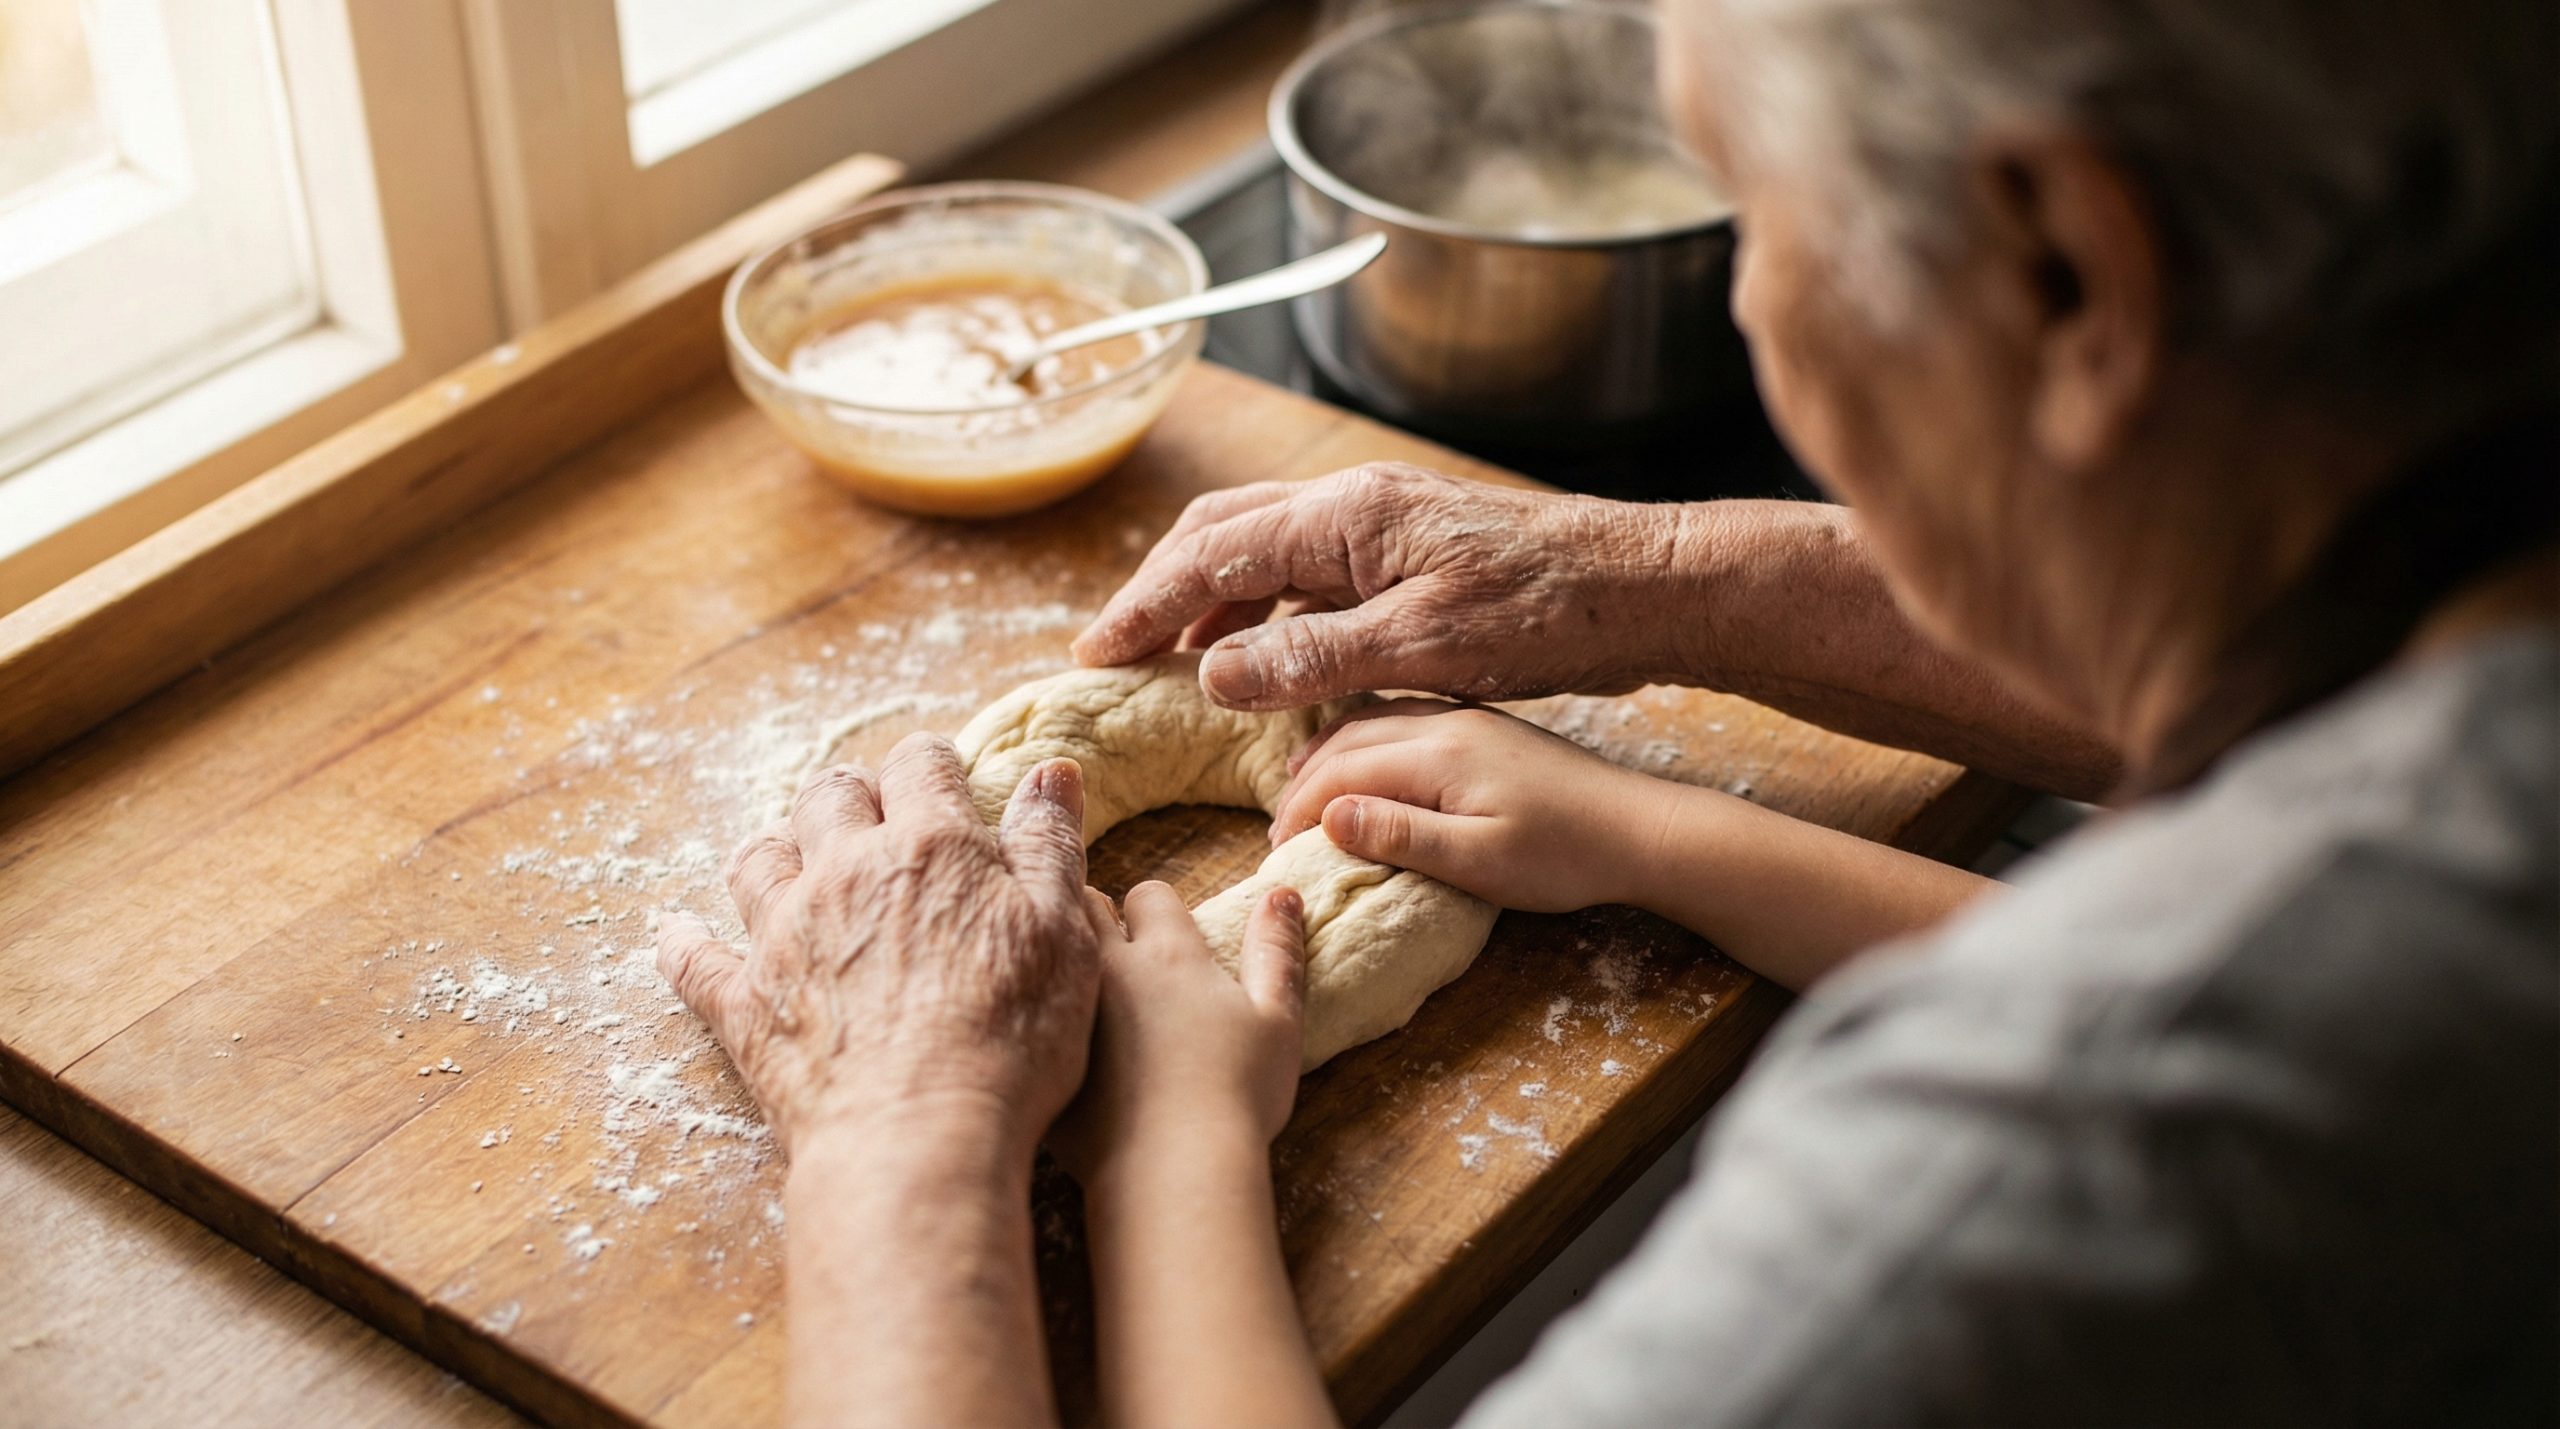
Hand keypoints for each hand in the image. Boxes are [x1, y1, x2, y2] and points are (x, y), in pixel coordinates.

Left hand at [655, 734, 1097, 1158]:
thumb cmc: (1009, 1037)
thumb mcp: (1063, 931)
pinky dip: (682, 940)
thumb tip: (1050, 768)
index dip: (932, 764)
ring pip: (758, 858)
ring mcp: (783, 936)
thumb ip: (1049, 843)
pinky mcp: (744, 1005)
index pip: (920, 766)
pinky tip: (673, 929)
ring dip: (777, 846)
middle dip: (851, 792)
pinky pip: (693, 960)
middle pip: (829, 796)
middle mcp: (845, 872)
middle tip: (873, 813)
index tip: (944, 779)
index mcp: (929, 847)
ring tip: (795, 857)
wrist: (916, 1136)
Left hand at [1049, 882, 1308, 1182]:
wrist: (1173, 1171)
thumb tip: (1282, 892)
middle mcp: (1108, 971)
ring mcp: (1069, 1015)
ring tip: (1087, 993)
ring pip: (1052, 962)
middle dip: (1097, 917)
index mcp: (1168, 954)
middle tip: (1117, 952)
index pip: (1149, 894)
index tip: (1165, 933)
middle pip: (1085, 908)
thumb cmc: (1238, 1095)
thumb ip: (1276, 950)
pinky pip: (1031, 1025)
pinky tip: (1058, 1052)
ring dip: (1066, 963)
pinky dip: (1042, 1027)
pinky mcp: (1044, 1061)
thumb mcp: (1278, 1019)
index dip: (1158, 910)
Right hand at [1071, 463, 1693, 709]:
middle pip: (1222, 534)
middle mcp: (1353, 504)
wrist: (1642, 588)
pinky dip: (1265, 609)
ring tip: (1174, 656)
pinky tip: (1264, 655)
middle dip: (1160, 588)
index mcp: (1345, 515)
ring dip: (1210, 599)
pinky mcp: (1410, 551)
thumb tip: (1210, 673)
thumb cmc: (1546, 612)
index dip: (1145, 605)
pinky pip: (1309, 571)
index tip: (1095, 651)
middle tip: (1114, 646)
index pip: (1211, 556)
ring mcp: (1383, 523)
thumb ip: (1310, 658)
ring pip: (1264, 549)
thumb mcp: (1421, 646)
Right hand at [1270, 700, 1680, 912]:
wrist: (1641, 828)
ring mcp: (1468, 720)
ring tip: (1302, 795)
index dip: (1300, 810)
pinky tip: (1363, 766)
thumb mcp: (1479, 861)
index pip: (1341, 770)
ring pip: (1373, 723)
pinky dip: (1365, 745)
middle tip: (1280, 830)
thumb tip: (1327, 817)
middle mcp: (1447, 722)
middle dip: (1305, 780)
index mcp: (1439, 752)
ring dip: (1330, 756)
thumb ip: (1401, 835)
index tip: (1278, 851)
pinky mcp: (1485, 729)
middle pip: (1349, 736)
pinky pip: (1403, 722)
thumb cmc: (1564, 856)